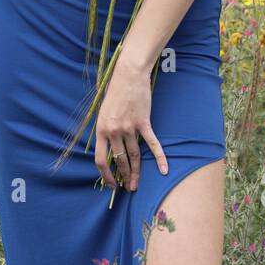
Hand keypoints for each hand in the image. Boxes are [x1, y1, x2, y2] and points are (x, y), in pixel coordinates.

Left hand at [94, 56, 168, 192]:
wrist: (128, 75)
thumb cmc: (115, 92)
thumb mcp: (103, 112)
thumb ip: (106, 129)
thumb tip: (108, 147)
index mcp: (101, 129)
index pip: (100, 159)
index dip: (105, 175)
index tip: (110, 184)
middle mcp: (114, 131)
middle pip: (120, 160)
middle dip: (124, 177)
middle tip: (129, 188)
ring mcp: (129, 128)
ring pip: (134, 155)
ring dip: (136, 172)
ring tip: (137, 184)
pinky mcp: (143, 123)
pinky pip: (152, 144)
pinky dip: (160, 157)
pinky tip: (163, 170)